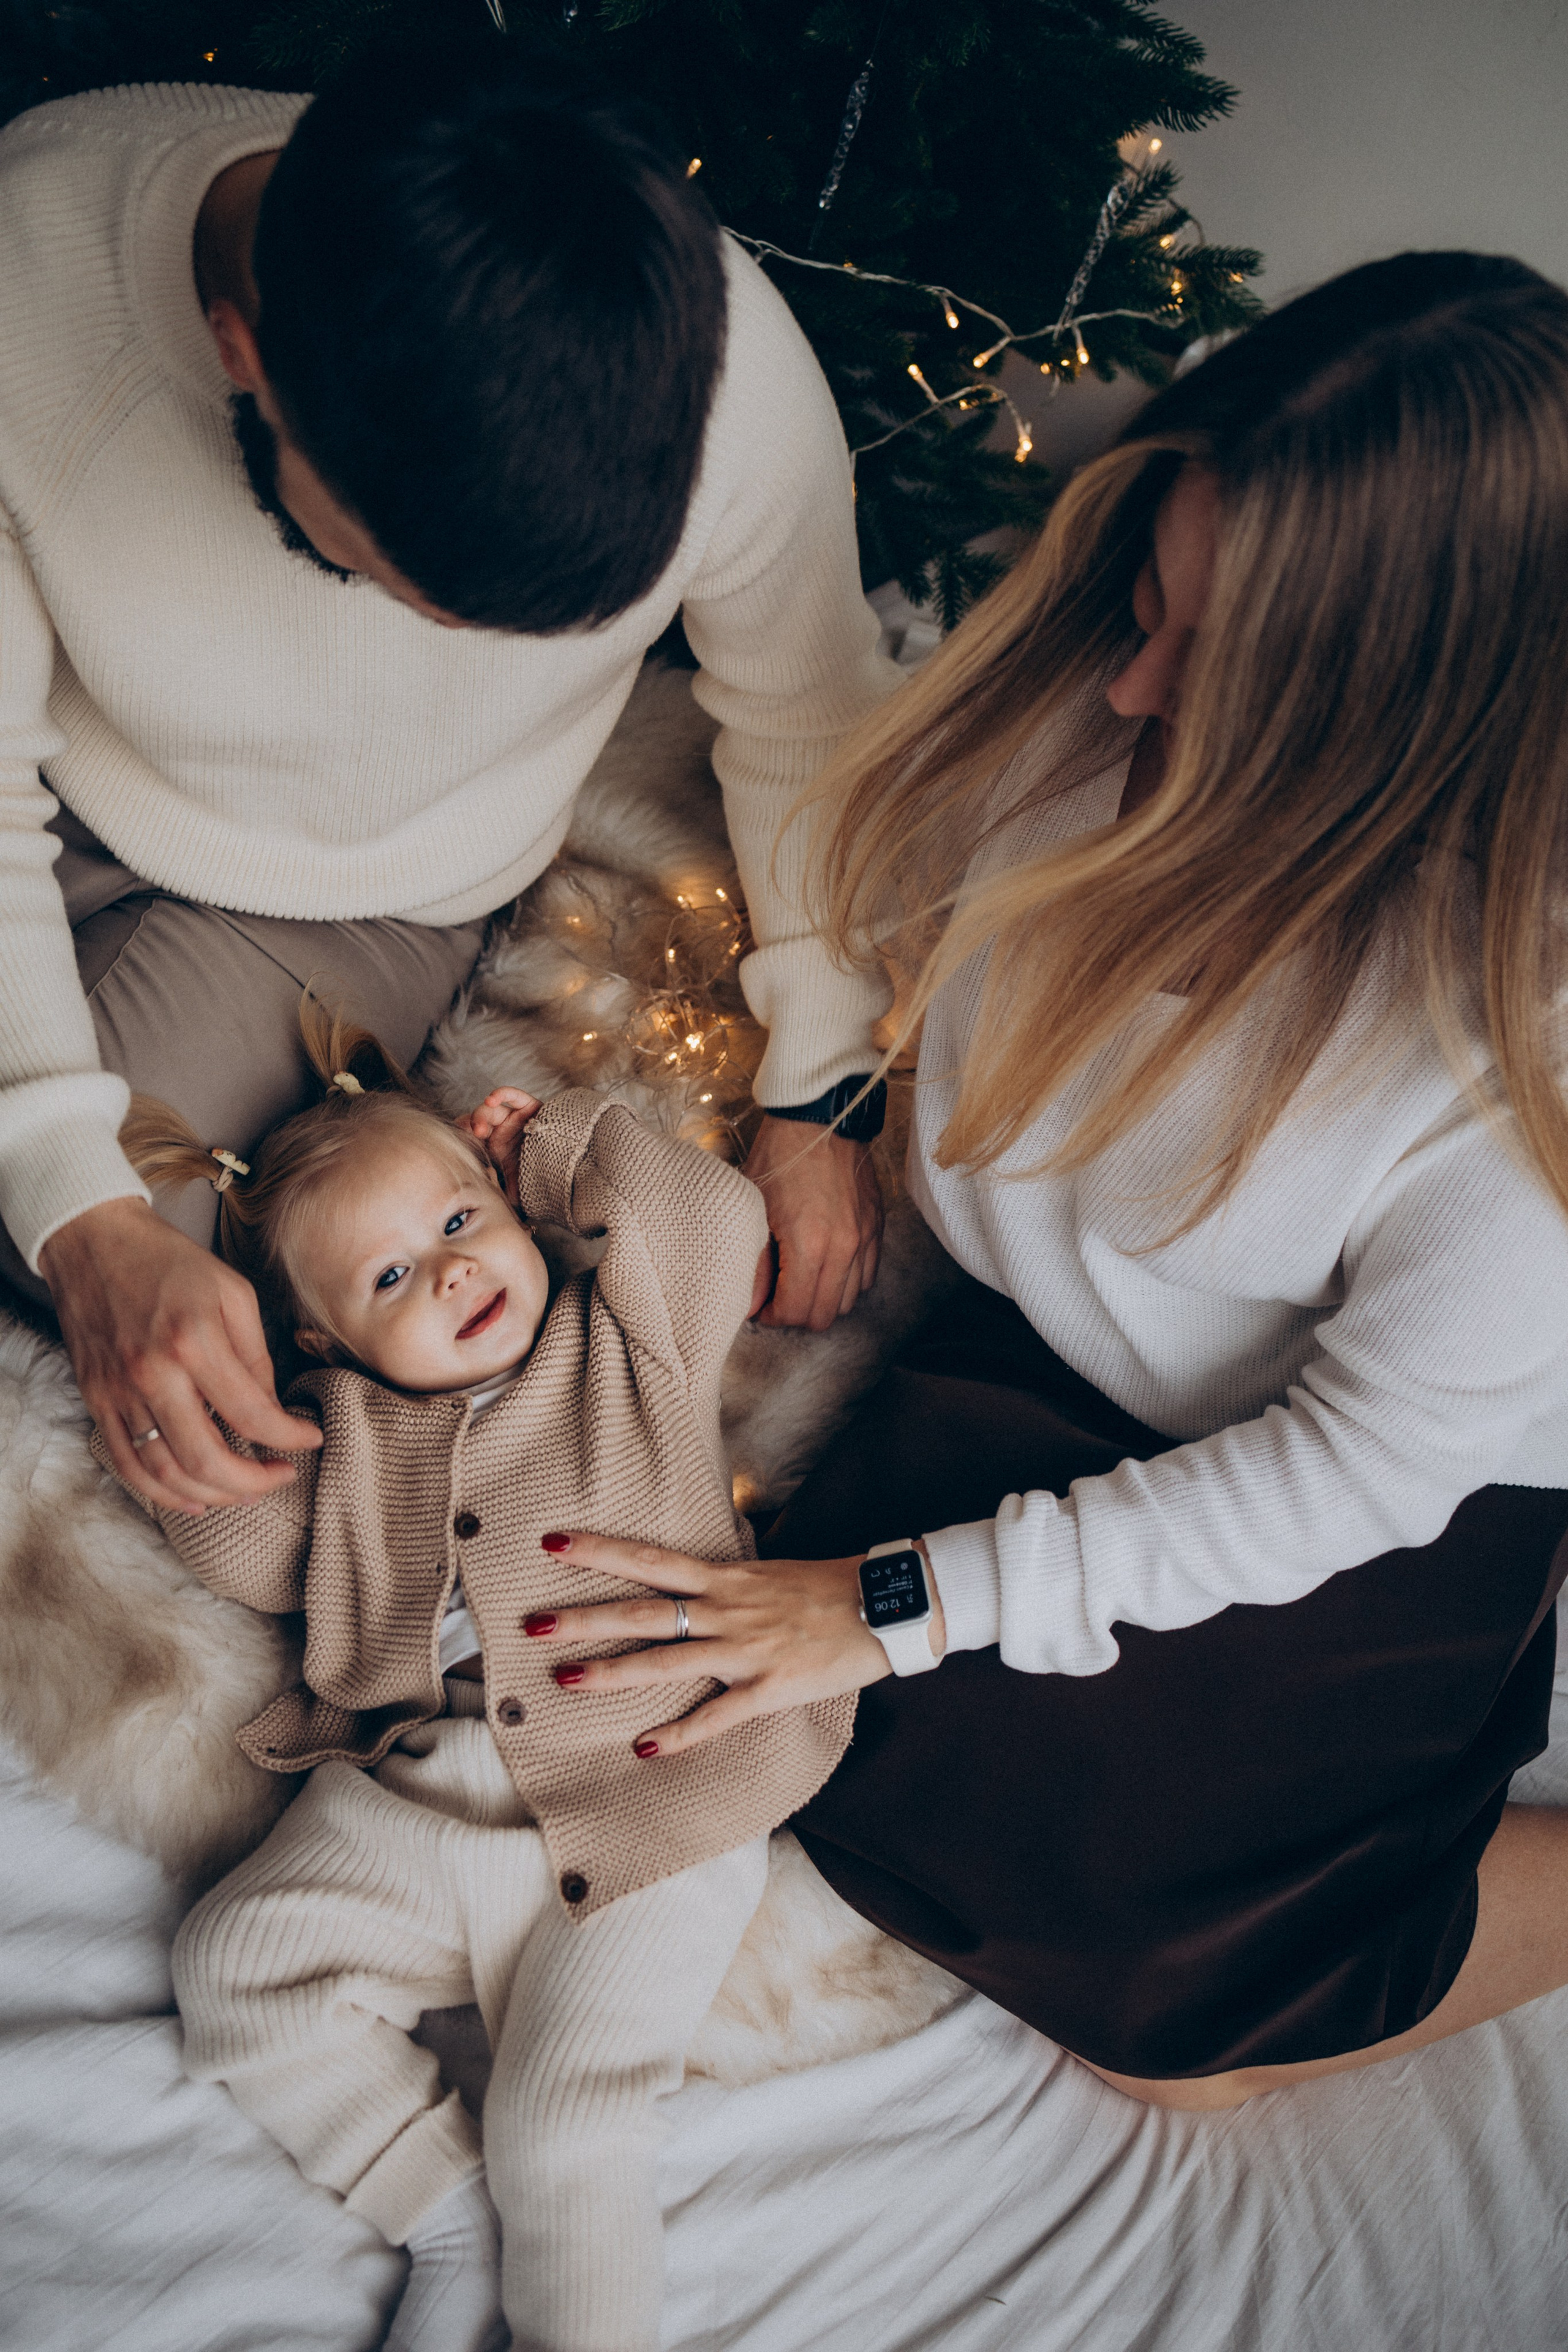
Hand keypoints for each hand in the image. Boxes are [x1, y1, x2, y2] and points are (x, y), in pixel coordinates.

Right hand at [39, 1198, 320, 1513]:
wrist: (92, 1241)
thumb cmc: (169, 1262)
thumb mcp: (231, 1292)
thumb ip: (255, 1355)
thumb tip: (271, 1409)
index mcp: (194, 1341)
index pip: (251, 1413)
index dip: (288, 1437)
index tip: (310, 1439)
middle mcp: (152, 1374)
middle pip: (206, 1459)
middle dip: (253, 1481)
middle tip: (281, 1476)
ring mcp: (118, 1393)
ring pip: (166, 1473)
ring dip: (212, 1495)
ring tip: (246, 1491)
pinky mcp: (96, 1400)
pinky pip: (127, 1465)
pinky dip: (161, 1493)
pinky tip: (194, 1499)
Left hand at [457, 1086, 540, 1205]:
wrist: (568, 1175)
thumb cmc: (541, 1182)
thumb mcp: (513, 1191)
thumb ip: (497, 1192)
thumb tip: (478, 1198)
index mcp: (495, 1147)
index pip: (472, 1135)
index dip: (463, 1136)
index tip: (458, 1146)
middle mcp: (503, 1130)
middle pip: (480, 1121)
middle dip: (472, 1127)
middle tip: (474, 1137)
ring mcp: (515, 1118)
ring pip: (493, 1109)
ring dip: (482, 1115)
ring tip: (481, 1129)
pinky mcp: (531, 1107)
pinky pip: (514, 1095)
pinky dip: (501, 1094)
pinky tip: (491, 1100)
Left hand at [521, 1531, 945, 1756]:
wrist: (886, 1607)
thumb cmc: (830, 1588)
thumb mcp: (770, 1572)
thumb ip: (728, 1581)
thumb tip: (691, 1580)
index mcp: (726, 1578)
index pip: (650, 1559)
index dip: (599, 1550)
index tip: (552, 1540)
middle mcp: (726, 1610)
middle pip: (642, 1612)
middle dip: (585, 1617)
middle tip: (533, 1622)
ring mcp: (744, 1651)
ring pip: (666, 1662)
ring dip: (612, 1673)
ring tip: (563, 1680)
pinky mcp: (769, 1689)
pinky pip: (717, 1716)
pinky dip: (680, 1734)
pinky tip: (644, 1749)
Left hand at [743, 1114, 882, 1330]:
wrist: (819, 1116)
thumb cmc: (780, 1156)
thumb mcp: (754, 1208)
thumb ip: (754, 1262)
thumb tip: (751, 1302)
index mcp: (809, 1244)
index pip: (796, 1311)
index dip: (773, 1317)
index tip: (760, 1307)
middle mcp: (843, 1247)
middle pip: (824, 1315)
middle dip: (796, 1314)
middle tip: (777, 1298)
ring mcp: (865, 1237)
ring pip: (849, 1300)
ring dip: (822, 1299)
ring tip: (801, 1282)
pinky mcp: (876, 1226)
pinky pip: (868, 1275)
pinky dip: (847, 1281)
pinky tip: (826, 1266)